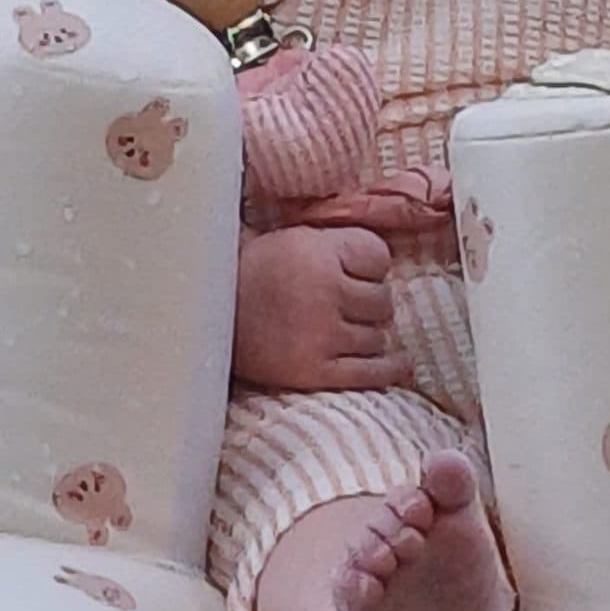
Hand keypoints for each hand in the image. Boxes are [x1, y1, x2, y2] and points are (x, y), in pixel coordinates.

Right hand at [233, 224, 410, 392]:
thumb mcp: (299, 238)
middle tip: (349, 302)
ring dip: (371, 333)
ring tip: (350, 329)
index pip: (380, 257)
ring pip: (378, 336)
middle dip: (371, 301)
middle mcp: (326, 291)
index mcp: (321, 251)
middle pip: (383, 300)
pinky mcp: (315, 371)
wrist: (210, 311)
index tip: (357, 271)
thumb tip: (390, 258)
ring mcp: (322, 335)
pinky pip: (369, 372)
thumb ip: (340, 244)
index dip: (372, 266)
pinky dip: (388, 369)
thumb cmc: (258, 270)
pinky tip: (397, 363)